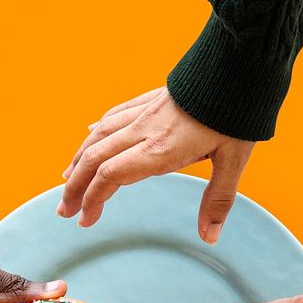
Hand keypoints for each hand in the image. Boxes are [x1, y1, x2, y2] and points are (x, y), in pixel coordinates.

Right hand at [57, 88, 254, 242]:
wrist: (239, 64)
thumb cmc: (238, 112)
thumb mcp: (233, 161)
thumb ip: (218, 200)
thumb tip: (209, 237)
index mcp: (160, 149)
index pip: (111, 176)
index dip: (92, 199)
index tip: (85, 221)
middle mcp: (145, 130)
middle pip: (95, 158)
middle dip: (75, 187)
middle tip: (64, 210)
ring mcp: (145, 112)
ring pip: (99, 135)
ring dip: (78, 160)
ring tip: (67, 180)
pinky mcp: (151, 98)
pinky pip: (114, 115)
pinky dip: (96, 130)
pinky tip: (88, 134)